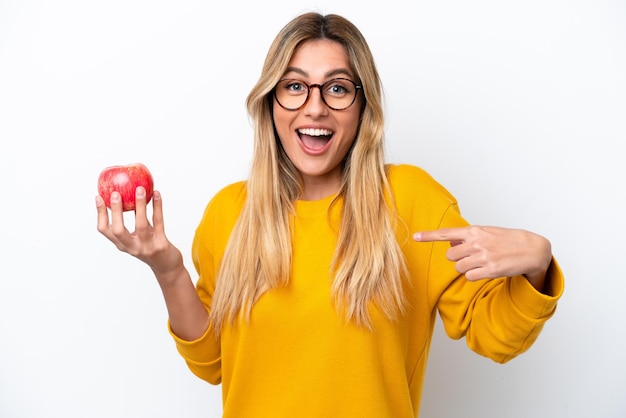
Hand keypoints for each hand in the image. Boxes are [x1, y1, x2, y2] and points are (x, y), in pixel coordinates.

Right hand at [96, 186, 183, 283]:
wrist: (167, 266)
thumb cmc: (152, 246)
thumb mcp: (140, 234)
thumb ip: (136, 218)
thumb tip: (130, 193)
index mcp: (122, 244)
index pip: (104, 230)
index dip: (100, 214)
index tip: (98, 197)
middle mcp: (132, 247)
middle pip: (118, 230)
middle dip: (115, 211)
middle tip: (115, 193)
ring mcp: (146, 247)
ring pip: (140, 225)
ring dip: (140, 205)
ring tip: (140, 189)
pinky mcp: (161, 245)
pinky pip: (158, 222)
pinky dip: (157, 207)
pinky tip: (157, 194)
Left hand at [413, 225, 551, 290]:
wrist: (532, 249)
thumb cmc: (508, 240)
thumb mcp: (487, 232)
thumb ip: (467, 236)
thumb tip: (449, 240)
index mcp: (475, 231)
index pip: (446, 233)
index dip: (428, 236)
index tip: (414, 237)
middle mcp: (477, 242)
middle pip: (450, 256)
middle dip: (458, 259)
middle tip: (472, 257)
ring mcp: (483, 257)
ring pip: (459, 268)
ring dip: (466, 269)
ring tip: (481, 264)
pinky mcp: (489, 270)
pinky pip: (469, 277)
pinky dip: (474, 276)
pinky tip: (486, 271)